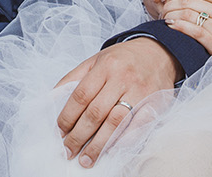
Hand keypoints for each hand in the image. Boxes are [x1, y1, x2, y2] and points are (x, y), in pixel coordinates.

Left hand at [55, 37, 177, 167]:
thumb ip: (74, 77)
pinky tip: (112, 151)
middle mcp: (123, 78)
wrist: (159, 53)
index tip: (59, 132)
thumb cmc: (123, 59)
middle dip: (79, 136)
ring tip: (86, 159)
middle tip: (68, 151)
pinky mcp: (155, 104)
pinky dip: (124, 141)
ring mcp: (140, 91)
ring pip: (115, 122)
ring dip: (98, 144)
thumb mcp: (97, 60)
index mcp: (106, 66)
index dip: (67, 117)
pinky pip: (138, 126)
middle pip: (96, 112)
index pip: (81, 95)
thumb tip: (52, 99)